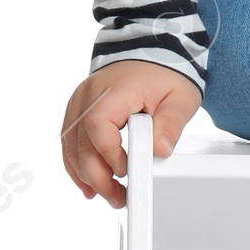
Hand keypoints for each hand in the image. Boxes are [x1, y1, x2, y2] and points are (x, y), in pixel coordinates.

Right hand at [61, 60, 202, 207]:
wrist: (153, 51)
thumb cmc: (164, 74)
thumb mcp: (179, 98)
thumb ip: (170, 124)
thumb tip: (160, 150)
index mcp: (115, 90)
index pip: (98, 125)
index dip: (109, 155)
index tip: (127, 171)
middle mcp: (89, 95)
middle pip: (80, 142)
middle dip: (96, 176)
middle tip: (118, 197)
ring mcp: (80, 102)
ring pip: (70, 145)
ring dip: (84, 175)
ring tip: (105, 195)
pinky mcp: (78, 111)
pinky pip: (70, 141)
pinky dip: (77, 164)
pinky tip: (88, 183)